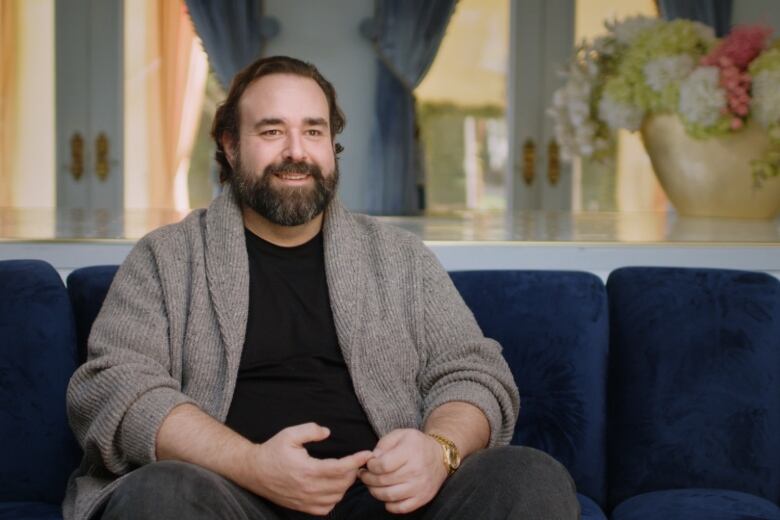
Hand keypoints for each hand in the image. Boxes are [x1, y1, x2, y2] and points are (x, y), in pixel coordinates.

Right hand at [238, 423, 372, 515]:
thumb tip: (327, 432)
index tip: (367, 454)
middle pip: (342, 484)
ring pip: (337, 496)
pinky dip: (335, 497)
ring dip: (345, 484)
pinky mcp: (303, 507)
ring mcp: (305, 500)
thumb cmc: (272, 451)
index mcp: (307, 470)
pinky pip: (327, 507)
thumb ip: (310, 430)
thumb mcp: (289, 434)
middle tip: (355, 460)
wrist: (254, 471)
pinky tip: (333, 486)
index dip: (356, 461)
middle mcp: (308, 488)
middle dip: (353, 471)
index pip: (340, 468)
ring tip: (345, 471)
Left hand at [359, 428, 448, 513]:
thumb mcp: (400, 434)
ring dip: (375, 492)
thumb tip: (372, 458)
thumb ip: (383, 444)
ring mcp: (420, 486)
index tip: (369, 463)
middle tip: (365, 475)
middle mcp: (416, 470)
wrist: (440, 456)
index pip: (382, 465)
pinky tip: (386, 496)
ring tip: (372, 485)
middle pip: (383, 481)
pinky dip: (389, 505)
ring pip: (389, 496)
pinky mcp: (423, 498)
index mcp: (409, 452)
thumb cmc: (417, 444)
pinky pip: (401, 508)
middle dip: (368, 479)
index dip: (370, 466)